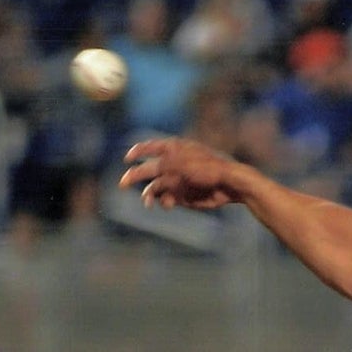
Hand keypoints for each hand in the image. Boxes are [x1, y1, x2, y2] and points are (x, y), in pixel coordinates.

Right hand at [120, 138, 239, 209]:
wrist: (229, 184)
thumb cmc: (207, 167)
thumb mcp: (181, 163)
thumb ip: (160, 165)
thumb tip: (142, 168)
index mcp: (174, 149)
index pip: (150, 147)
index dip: (137, 151)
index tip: (127, 158)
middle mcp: (174, 164)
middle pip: (149, 170)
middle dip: (135, 176)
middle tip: (122, 184)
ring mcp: (178, 180)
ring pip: (157, 187)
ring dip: (150, 194)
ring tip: (148, 202)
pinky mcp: (184, 195)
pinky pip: (168, 198)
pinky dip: (165, 201)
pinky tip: (168, 204)